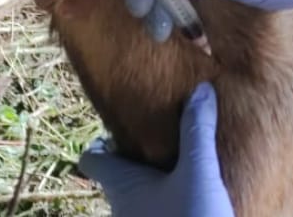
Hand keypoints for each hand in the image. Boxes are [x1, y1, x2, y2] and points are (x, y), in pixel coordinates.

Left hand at [78, 83, 232, 216]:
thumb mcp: (199, 173)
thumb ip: (196, 130)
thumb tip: (201, 89)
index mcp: (120, 186)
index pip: (91, 158)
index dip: (101, 140)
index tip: (123, 127)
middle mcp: (120, 210)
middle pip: (115, 178)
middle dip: (134, 159)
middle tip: (159, 139)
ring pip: (135, 201)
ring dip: (151, 186)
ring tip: (179, 167)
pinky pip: (153, 215)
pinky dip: (164, 206)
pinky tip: (191, 200)